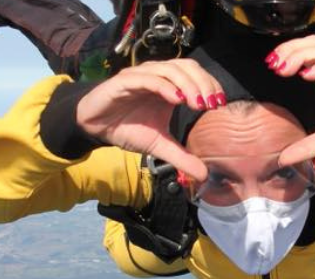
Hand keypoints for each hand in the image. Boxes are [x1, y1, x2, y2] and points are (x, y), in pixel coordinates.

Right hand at [76, 59, 225, 180]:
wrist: (95, 127)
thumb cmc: (127, 128)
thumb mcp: (158, 146)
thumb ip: (181, 157)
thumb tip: (203, 175)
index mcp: (169, 86)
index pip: (196, 75)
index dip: (210, 85)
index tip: (219, 104)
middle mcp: (157, 76)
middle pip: (187, 66)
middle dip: (203, 83)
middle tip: (212, 104)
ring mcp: (141, 76)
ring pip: (170, 69)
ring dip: (188, 84)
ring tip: (197, 103)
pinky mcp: (124, 81)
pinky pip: (148, 79)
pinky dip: (164, 86)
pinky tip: (176, 99)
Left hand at [267, 35, 314, 165]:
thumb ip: (305, 147)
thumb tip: (282, 160)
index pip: (306, 53)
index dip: (288, 53)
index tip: (271, 65)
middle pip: (313, 45)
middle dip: (291, 49)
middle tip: (275, 64)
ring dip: (303, 55)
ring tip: (286, 67)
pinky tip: (308, 75)